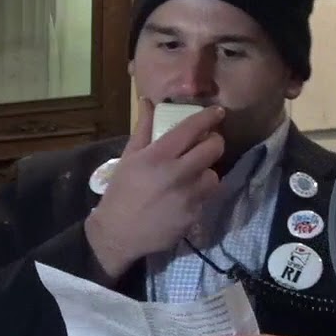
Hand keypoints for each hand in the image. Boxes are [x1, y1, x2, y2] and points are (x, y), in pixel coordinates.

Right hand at [85, 99, 224, 278]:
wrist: (118, 234)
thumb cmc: (122, 191)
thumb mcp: (129, 157)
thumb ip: (144, 128)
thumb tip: (148, 102)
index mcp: (159, 156)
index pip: (192, 128)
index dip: (209, 117)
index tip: (218, 112)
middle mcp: (178, 174)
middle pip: (214, 149)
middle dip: (214, 142)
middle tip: (207, 143)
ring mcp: (189, 197)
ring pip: (214, 176)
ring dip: (207, 172)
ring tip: (193, 175)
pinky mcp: (194, 216)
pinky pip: (206, 198)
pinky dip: (199, 195)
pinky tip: (184, 197)